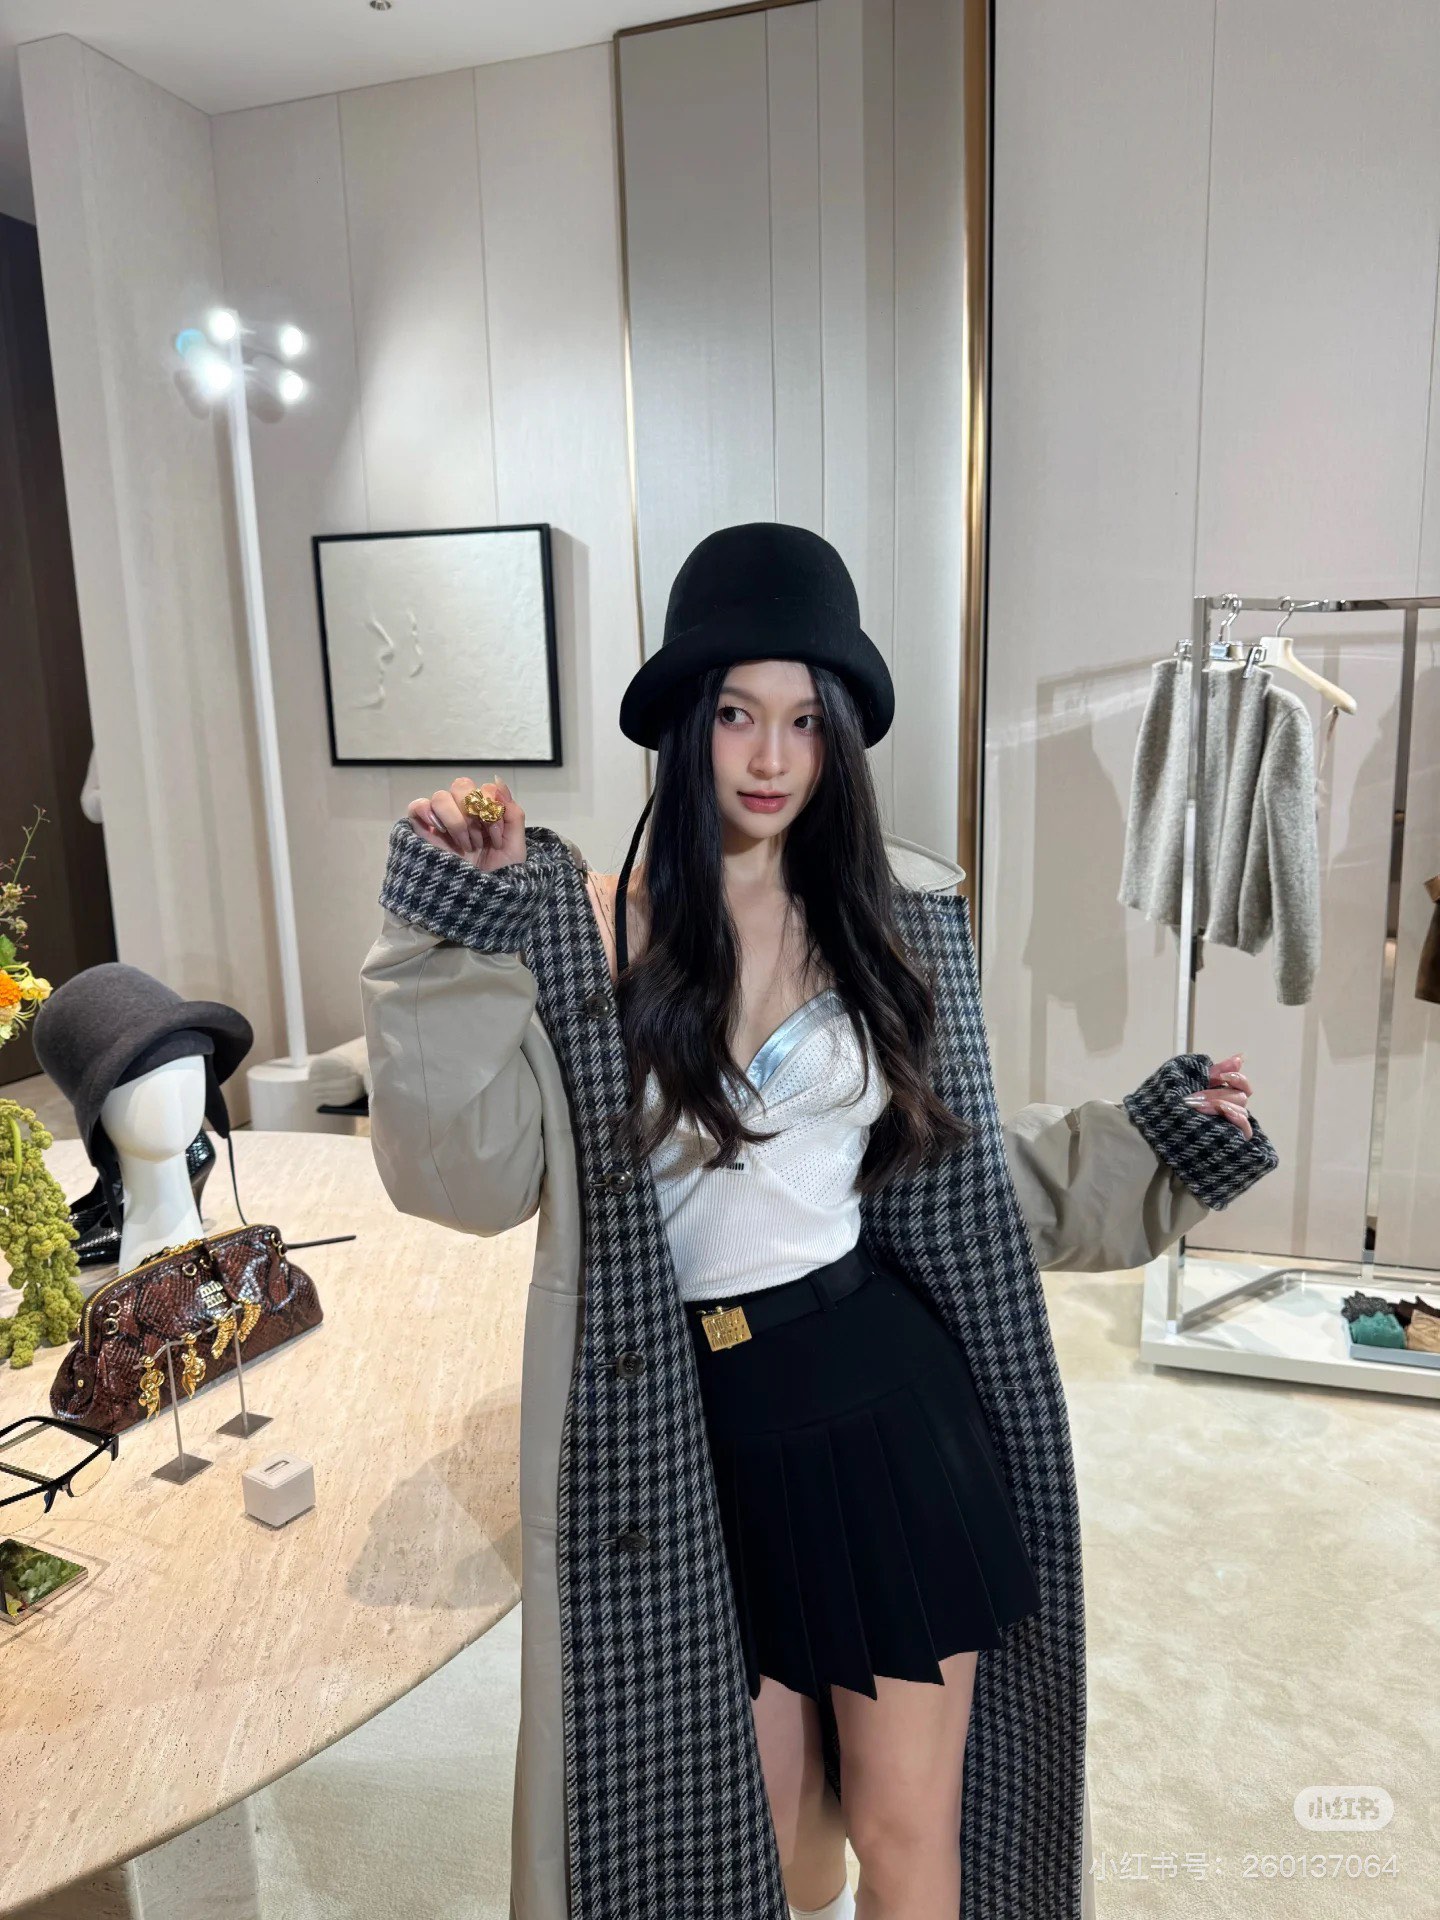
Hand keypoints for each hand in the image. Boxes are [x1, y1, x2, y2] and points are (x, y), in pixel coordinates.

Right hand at [406, 777, 525, 872]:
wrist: (480, 903)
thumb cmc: (499, 878)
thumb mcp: (515, 847)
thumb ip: (513, 814)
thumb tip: (497, 781)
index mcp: (485, 814)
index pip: (486, 789)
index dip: (492, 809)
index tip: (496, 838)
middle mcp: (463, 813)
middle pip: (462, 785)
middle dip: (474, 814)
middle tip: (479, 842)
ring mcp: (441, 822)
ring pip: (441, 796)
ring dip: (456, 821)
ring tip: (464, 846)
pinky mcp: (422, 832)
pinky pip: (416, 806)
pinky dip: (427, 812)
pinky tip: (440, 831)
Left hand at [1183, 1052, 1253, 1137]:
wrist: (1163, 1130)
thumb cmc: (1177, 1108)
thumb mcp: (1194, 1085)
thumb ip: (1216, 1072)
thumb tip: (1241, 1056)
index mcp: (1224, 1097)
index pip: (1243, 1085)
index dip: (1237, 1078)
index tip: (1222, 1076)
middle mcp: (1232, 1111)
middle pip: (1240, 1096)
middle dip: (1216, 1094)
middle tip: (1194, 1097)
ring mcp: (1233, 1126)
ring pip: (1241, 1110)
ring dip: (1219, 1105)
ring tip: (1197, 1107)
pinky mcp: (1234, 1140)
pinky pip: (1246, 1128)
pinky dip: (1236, 1117)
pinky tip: (1223, 1112)